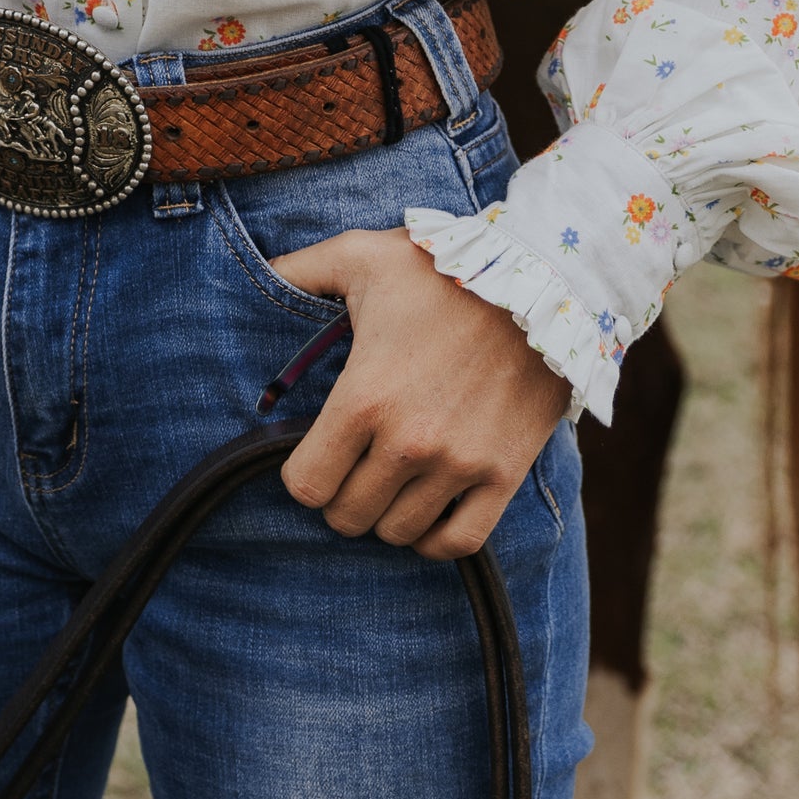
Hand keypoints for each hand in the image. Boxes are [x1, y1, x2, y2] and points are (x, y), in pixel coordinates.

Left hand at [266, 226, 567, 558]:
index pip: (306, 486)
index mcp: (363, 398)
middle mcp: (409, 441)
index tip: (315, 454)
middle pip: (349, 516)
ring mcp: (460, 463)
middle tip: (352, 470)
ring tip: (389, 484)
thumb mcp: (360, 255)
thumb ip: (298, 268)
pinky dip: (436, 540)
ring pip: (399, 533)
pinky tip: (427, 512)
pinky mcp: (505, 474)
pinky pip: (460, 542)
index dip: (302, 476)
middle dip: (341, 498)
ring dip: (387, 515)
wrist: (542, 281)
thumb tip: (257, 270)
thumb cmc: (441, 270)